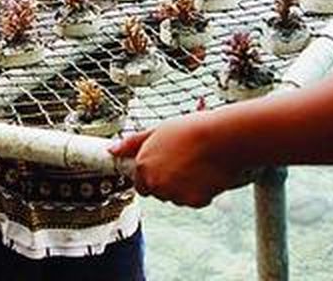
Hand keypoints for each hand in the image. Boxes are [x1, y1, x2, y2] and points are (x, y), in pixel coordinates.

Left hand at [110, 111, 249, 206]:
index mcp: (144, 166)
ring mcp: (174, 194)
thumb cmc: (190, 130)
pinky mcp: (193, 201)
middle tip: (183, 163)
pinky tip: (205, 174)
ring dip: (183, 187)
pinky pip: (193, 200)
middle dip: (167, 181)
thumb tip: (112, 149)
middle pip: (158, 191)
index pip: (141, 184)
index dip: (153, 174)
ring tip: (195, 165)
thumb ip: (132, 143)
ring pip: (175, 197)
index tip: (165, 166)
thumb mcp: (156, 130)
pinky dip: (199, 191)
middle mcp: (155, 183)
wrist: (220, 137)